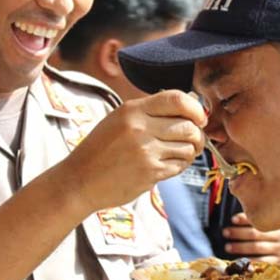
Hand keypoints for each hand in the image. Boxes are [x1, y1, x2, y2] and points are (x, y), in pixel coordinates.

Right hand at [64, 91, 205, 210]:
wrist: (80, 180)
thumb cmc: (100, 150)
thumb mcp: (119, 119)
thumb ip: (150, 112)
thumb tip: (190, 108)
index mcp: (132, 110)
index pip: (177, 99)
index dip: (195, 108)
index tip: (199, 117)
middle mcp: (140, 128)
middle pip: (188, 125)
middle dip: (196, 134)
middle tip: (192, 140)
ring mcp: (146, 151)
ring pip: (188, 147)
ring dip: (189, 152)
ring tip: (176, 153)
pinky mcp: (150, 172)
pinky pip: (179, 166)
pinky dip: (179, 165)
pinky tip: (166, 165)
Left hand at [222, 213, 279, 264]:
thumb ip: (274, 221)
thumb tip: (249, 214)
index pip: (261, 221)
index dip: (246, 219)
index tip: (233, 219)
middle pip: (256, 234)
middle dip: (238, 233)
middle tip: (225, 232)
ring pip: (257, 249)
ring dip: (241, 248)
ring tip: (228, 247)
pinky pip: (264, 263)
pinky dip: (252, 262)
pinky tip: (241, 261)